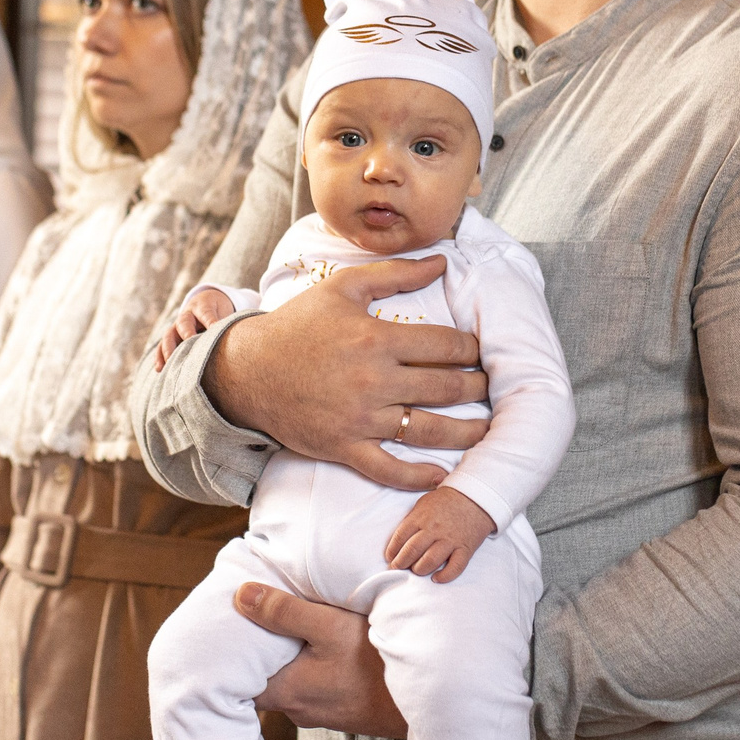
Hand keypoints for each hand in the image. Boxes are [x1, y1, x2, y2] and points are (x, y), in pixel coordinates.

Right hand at [156, 286, 239, 368]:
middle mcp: (187, 315)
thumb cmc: (218, 312)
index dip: (210, 321)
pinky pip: (162, 346)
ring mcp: (176, 327)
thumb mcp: (224, 312)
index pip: (206, 313)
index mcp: (202, 306)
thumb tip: (238, 342)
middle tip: (190, 343)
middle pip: (184, 323)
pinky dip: (160, 357)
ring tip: (171, 362)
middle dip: (187, 333)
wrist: (205, 303)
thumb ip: (227, 324)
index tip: (215, 330)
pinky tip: (161, 369)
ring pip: (169, 335)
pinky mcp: (171, 338)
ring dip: (169, 349)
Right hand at [205, 256, 488, 491]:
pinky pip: (388, 469)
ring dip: (465, 433)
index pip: (445, 345)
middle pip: (445, 387)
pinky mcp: (344, 447)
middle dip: (477, 387)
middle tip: (492, 386)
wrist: (247, 370)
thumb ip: (395, 273)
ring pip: (427, 430)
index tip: (482, 351)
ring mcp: (359, 418)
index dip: (472, 348)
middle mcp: (373, 380)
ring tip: (487, 430)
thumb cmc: (298, 325)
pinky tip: (442, 474)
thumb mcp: (344, 287)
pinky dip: (417, 476)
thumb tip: (442, 262)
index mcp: (376, 338)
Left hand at [237, 584, 407, 737]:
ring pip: (288, 683)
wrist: (426, 699)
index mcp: (285, 691)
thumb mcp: (330, 627)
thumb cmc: (376, 665)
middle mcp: (297, 709)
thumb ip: (284, 612)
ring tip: (281, 626)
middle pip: (261, 680)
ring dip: (285, 659)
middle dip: (256, 653)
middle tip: (250, 620)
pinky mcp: (339, 709)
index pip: (235, 680)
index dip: (228, 657)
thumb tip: (241, 596)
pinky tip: (316, 646)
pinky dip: (307, 667)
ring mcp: (320, 712)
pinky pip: (311, 686)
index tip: (224, 631)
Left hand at [383, 486, 493, 582]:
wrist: (476, 497)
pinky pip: (455, 567)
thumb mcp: (423, 503)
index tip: (390, 558)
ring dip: (419, 569)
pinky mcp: (465, 548)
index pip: (400, 537)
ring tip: (416, 570)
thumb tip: (399, 540)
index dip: (392, 551)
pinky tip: (436, 578)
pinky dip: (445, 576)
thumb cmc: (447, 500)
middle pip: (412, 551)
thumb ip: (411, 520)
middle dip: (401, 563)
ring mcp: (450, 540)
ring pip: (430, 561)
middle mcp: (434, 529)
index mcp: (421, 517)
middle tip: (397, 568)